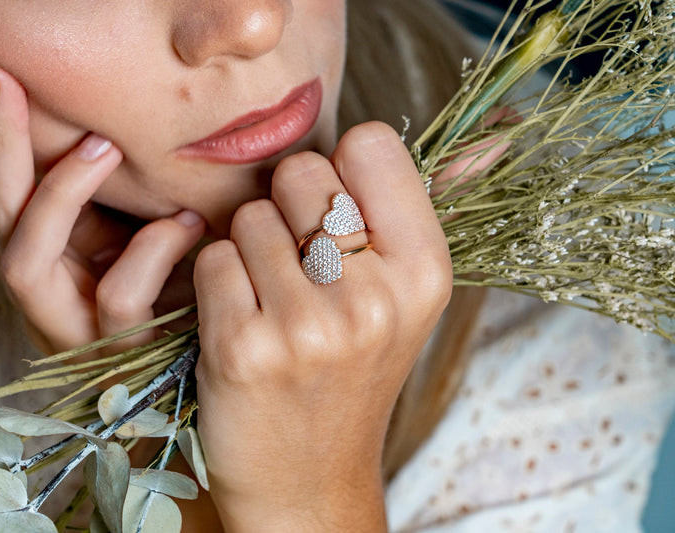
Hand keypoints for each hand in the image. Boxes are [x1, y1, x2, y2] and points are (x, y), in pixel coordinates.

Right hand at [0, 59, 205, 353]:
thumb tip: (91, 120)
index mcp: (31, 253)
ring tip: (103, 144)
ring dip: (58, 192)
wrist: (188, 361)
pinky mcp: (113, 343)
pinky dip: (155, 248)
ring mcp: (67, 320)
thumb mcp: (117, 231)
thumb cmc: (156, 284)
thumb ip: (92, 191)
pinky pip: (119, 293)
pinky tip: (189, 221)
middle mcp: (35, 286)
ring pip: (25, 257)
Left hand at [194, 122, 451, 531]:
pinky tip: (243, 326)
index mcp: (426, 272)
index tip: (339, 217)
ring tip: (274, 303)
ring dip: (250, 253)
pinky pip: (214, 261)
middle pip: (301, 172)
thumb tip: (493, 136)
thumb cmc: (352, 373)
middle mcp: (375, 297)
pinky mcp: (245, 349)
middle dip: (289, 210)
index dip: (342, 173)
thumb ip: (420, 211)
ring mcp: (310, 326)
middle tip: (301, 269)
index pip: (370, 144)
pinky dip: (219, 286)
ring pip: (249, 217)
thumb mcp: (408, 298)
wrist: (308, 477)